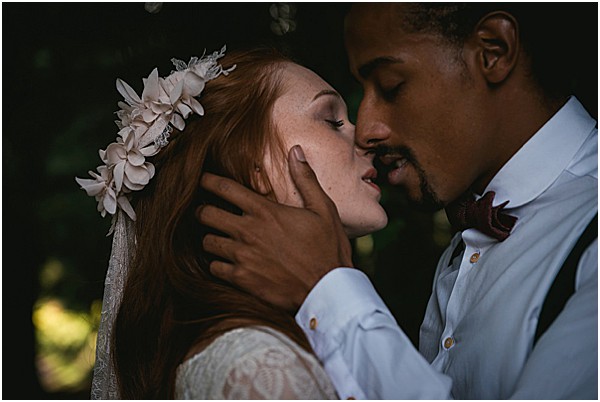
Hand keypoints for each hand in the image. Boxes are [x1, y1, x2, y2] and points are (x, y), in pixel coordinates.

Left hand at [196, 145, 352, 311]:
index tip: (203, 180)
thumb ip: (305, 179)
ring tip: (217, 238)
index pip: (225, 188)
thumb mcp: (324, 209)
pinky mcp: (242, 279)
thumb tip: (295, 151)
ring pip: (207, 242)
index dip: (208, 181)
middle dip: (202, 210)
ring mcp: (242, 256)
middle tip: (205, 211)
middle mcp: (248, 232)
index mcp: (265, 211)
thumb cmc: (328, 249)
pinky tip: (226, 263)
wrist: (328, 290)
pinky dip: (217, 264)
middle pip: (206, 214)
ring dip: (210, 238)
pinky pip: (214, 268)